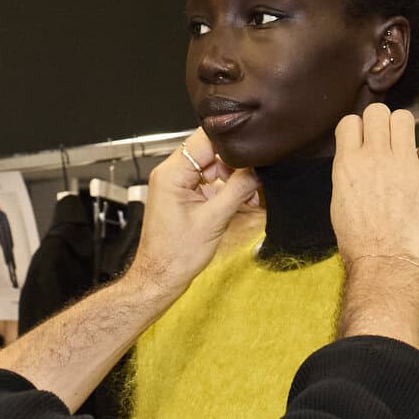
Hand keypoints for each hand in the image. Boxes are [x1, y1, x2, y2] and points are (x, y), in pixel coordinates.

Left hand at [128, 129, 261, 303]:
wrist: (160, 278)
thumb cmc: (175, 256)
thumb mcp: (214, 220)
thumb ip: (238, 190)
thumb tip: (257, 171)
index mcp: (171, 173)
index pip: (205, 139)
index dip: (231, 144)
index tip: (251, 153)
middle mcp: (170, 173)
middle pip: (210, 153)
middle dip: (234, 167)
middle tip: (251, 185)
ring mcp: (176, 184)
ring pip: (212, 168)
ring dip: (232, 181)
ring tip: (247, 200)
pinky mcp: (182, 195)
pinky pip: (207, 184)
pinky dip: (224, 192)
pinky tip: (238, 203)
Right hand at [331, 102, 418, 321]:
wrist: (387, 267)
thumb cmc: (361, 247)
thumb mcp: (340, 206)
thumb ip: (351, 176)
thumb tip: (359, 164)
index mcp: (348, 165)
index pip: (350, 122)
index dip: (359, 130)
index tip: (364, 142)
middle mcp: (375, 157)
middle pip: (378, 112)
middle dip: (382, 125)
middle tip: (387, 144)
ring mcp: (404, 164)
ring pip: (405, 118)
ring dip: (404, 131)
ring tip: (405, 152)